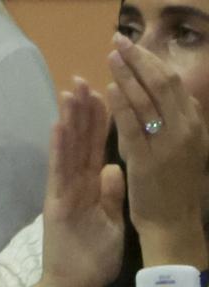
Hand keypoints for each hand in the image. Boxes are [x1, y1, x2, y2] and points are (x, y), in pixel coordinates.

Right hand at [38, 79, 126, 286]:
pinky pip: (59, 173)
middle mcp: (73, 185)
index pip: (96, 147)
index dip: (99, 120)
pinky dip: (58, 149)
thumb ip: (112, 194)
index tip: (102, 92)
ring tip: (69, 91)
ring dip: (68, 120)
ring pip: (68, 150)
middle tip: (81, 77)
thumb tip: (115, 168)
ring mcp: (63, 193)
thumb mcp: (111, 220)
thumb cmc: (92, 258)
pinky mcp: (56, 205)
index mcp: (90, 187)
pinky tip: (59, 126)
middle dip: (81, 110)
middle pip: (79, 141)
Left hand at [106, 33, 208, 263]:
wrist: (174, 227)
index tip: (137, 49)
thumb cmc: (174, 193)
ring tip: (113, 55)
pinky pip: (134, 127)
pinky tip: (112, 88)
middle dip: (141, 60)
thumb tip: (167, 107)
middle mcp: (184, 130)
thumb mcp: (181, 154)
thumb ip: (174, 130)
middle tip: (121, 42)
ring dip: (129, 74)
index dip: (154, 64)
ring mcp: (167, 144)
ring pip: (149, 100)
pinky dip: (124, 105)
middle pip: (162, 84)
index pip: (173, 86)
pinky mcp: (147, 161)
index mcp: (192, 126)